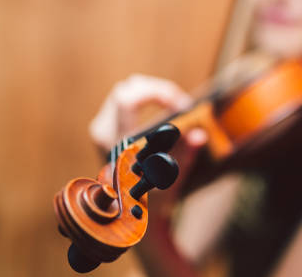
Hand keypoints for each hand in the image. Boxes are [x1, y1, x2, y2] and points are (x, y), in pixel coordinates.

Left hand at [89, 74, 206, 213]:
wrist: (122, 213)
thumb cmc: (145, 199)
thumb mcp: (167, 180)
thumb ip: (183, 156)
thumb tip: (199, 135)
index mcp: (116, 142)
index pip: (128, 99)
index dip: (158, 92)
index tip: (182, 105)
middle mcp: (103, 131)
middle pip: (128, 88)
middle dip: (158, 89)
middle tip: (181, 103)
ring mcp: (102, 127)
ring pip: (127, 89)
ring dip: (152, 92)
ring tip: (174, 105)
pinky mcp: (106, 126)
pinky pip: (125, 98)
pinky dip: (146, 97)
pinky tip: (163, 109)